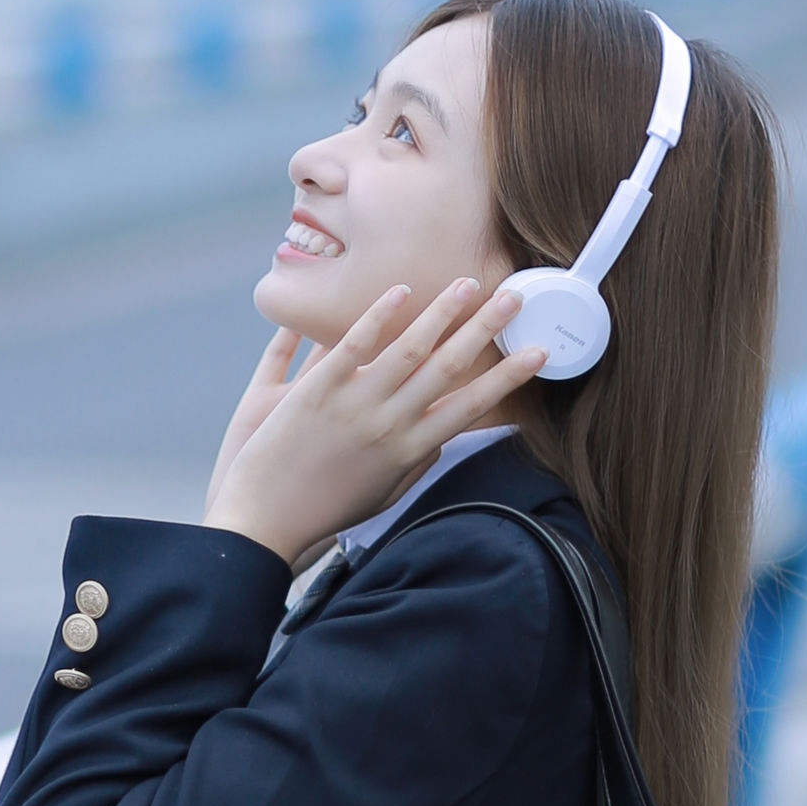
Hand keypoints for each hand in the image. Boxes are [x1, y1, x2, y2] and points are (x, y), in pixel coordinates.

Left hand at [203, 280, 545, 568]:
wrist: (266, 521)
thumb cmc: (325, 511)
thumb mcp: (383, 494)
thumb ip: (416, 463)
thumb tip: (441, 436)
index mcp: (410, 451)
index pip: (471, 407)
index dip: (509, 378)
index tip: (539, 353)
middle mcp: (390, 425)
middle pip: (449, 369)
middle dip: (486, 331)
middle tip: (514, 300)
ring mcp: (355, 406)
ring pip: (409, 350)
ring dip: (444, 313)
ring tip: (469, 284)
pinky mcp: (317, 392)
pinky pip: (355, 345)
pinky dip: (380, 316)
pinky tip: (402, 291)